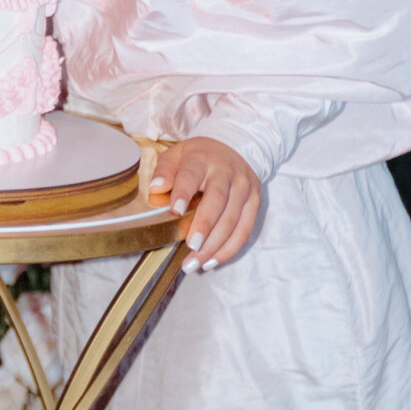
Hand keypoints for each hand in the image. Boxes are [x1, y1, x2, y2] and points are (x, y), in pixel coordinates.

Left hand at [148, 137, 260, 268]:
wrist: (235, 146)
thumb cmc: (199, 157)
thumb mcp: (177, 154)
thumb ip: (165, 171)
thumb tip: (156, 189)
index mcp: (202, 159)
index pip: (192, 175)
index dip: (183, 192)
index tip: (175, 210)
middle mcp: (226, 173)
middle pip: (217, 201)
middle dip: (204, 226)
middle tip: (191, 247)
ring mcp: (244, 187)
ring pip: (233, 220)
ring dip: (215, 245)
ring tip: (196, 263)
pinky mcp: (254, 201)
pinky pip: (245, 229)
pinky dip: (230, 248)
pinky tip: (213, 261)